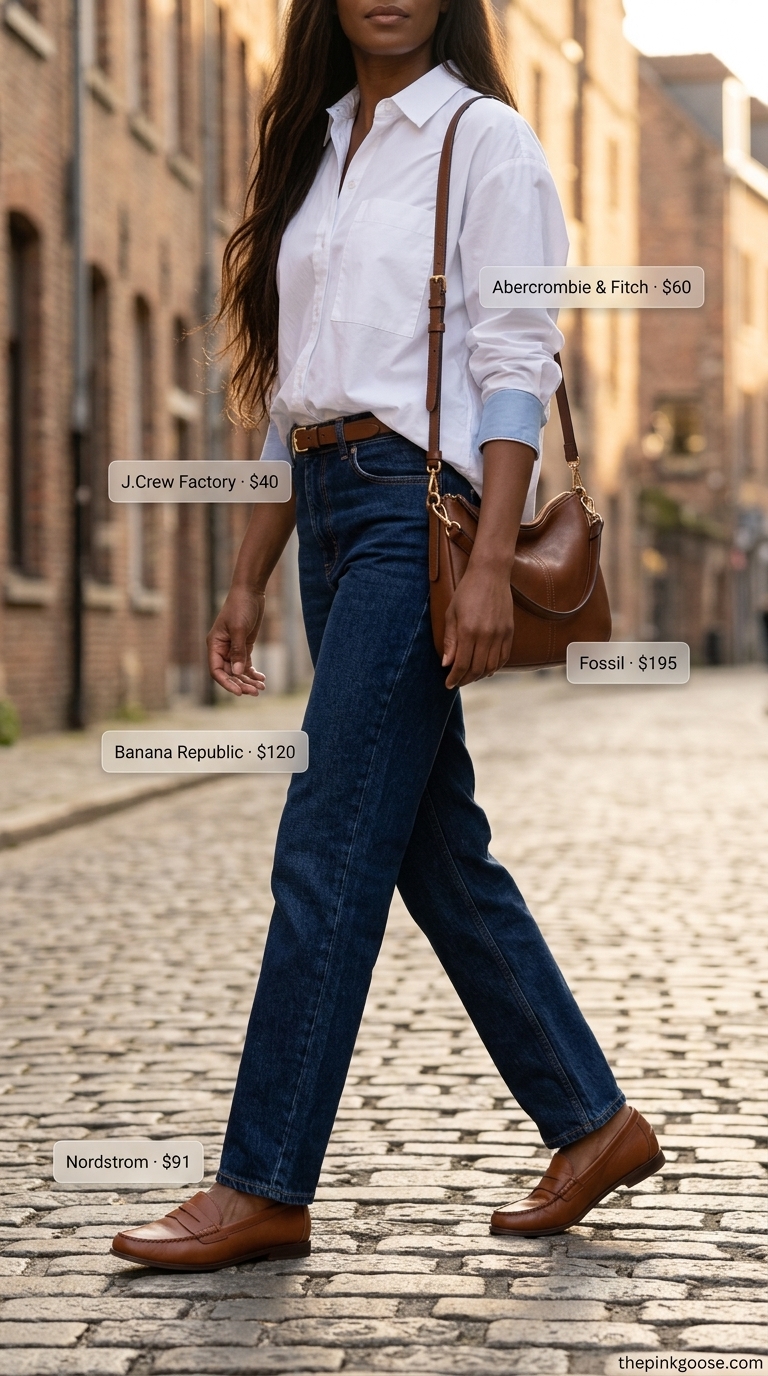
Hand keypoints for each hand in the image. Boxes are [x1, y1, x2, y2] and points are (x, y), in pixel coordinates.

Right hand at [207, 586, 267, 696]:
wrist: (250, 592)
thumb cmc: (240, 607)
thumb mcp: (239, 629)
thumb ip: (238, 651)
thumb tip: (237, 672)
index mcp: (214, 645)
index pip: (216, 670)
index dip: (227, 683)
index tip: (240, 692)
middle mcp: (221, 649)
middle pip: (228, 673)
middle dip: (241, 683)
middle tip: (256, 692)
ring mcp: (232, 648)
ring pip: (238, 670)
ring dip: (248, 680)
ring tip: (261, 687)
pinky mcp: (243, 645)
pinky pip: (245, 664)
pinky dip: (252, 672)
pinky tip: (261, 678)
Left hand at [442, 564, 513, 688]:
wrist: (490, 574)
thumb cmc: (467, 591)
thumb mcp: (451, 613)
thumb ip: (450, 640)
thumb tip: (446, 664)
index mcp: (468, 631)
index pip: (461, 664)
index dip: (454, 678)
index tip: (448, 684)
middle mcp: (486, 635)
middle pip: (476, 669)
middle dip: (465, 679)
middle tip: (457, 682)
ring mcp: (500, 634)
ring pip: (491, 666)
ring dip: (479, 675)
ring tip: (470, 677)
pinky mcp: (509, 631)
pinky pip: (504, 657)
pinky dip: (495, 667)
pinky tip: (487, 669)